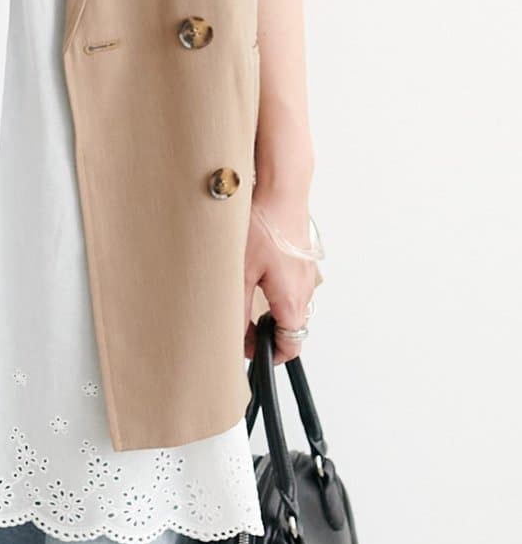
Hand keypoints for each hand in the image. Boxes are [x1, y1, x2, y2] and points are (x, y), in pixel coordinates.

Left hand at [243, 186, 320, 365]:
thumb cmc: (265, 224)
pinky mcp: (302, 256)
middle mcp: (305, 289)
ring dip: (269, 307)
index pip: (291, 344)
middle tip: (239, 324)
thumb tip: (235, 335)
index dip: (271, 355)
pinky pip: (291, 283)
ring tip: (242, 295)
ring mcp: (306, 272)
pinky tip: (254, 271)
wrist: (282, 188)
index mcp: (293, 299)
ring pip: (290, 304)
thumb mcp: (241, 271)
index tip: (251, 352)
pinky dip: (275, 288)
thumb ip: (239, 307)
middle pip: (290, 325)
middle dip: (265, 331)